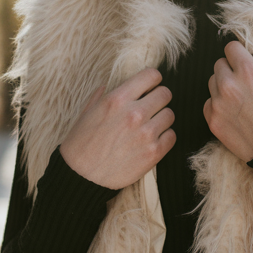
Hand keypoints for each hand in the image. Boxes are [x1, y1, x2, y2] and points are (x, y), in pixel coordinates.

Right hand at [59, 67, 174, 188]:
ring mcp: (146, 133)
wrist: (81, 177)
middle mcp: (134, 113)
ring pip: (170, 115)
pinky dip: (164, 137)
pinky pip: (172, 136)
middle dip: (158, 99)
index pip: (151, 76)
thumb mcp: (86, 113)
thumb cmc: (80, 144)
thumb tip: (109, 85)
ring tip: (149, 126)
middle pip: (165, 94)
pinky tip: (152, 141)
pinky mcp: (154, 153)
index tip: (150, 86)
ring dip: (161, 119)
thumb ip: (101, 96)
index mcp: (117, 99)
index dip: (152, 80)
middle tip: (151, 108)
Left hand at [204, 42, 252, 161]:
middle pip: (219, 64)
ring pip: (212, 83)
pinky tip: (232, 113)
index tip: (243, 60)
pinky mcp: (213, 121)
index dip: (238, 53)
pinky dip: (216, 105)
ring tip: (239, 98)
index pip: (231, 48)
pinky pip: (208, 104)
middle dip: (230, 69)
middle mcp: (229, 84)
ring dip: (222, 86)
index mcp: (248, 71)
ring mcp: (218, 104)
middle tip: (243, 81)